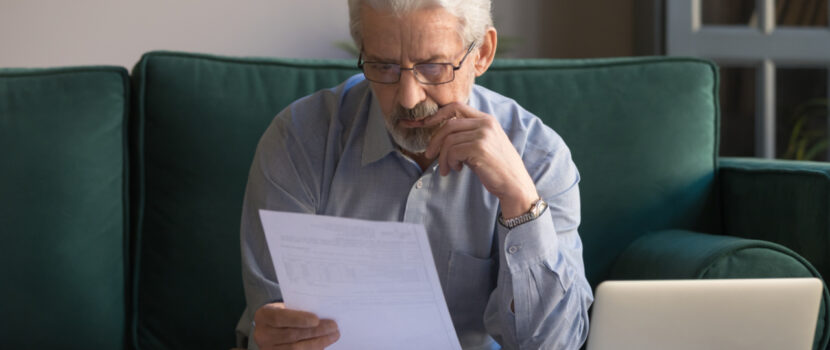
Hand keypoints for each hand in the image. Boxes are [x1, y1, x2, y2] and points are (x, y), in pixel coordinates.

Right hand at [253, 302, 339, 349]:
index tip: (316, 319)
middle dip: (315, 331)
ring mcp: (268, 349)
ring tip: (333, 335)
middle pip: (292, 335)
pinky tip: (324, 344)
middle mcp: (262, 334)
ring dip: (318, 342)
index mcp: (263, 316)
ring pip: (296, 348)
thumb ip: (299, 309)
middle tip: (333, 326)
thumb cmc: (283, 312)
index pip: (280, 318)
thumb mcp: (285, 306)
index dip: (298, 319)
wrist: (270, 327)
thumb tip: (323, 311)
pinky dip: (313, 349)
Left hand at [421, 102, 537, 217]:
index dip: (438, 114)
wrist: (514, 185)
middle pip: (449, 124)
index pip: (457, 106)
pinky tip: (456, 169)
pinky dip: (449, 162)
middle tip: (429, 154)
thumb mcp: (485, 144)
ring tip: (446, 169)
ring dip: (443, 157)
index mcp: (487, 119)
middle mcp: (485, 123)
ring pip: (449, 141)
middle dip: (435, 140)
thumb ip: (468, 136)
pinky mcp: (479, 149)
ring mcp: (483, 135)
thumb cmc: (497, 167)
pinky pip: (452, 152)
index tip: (426, 124)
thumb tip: (441, 136)